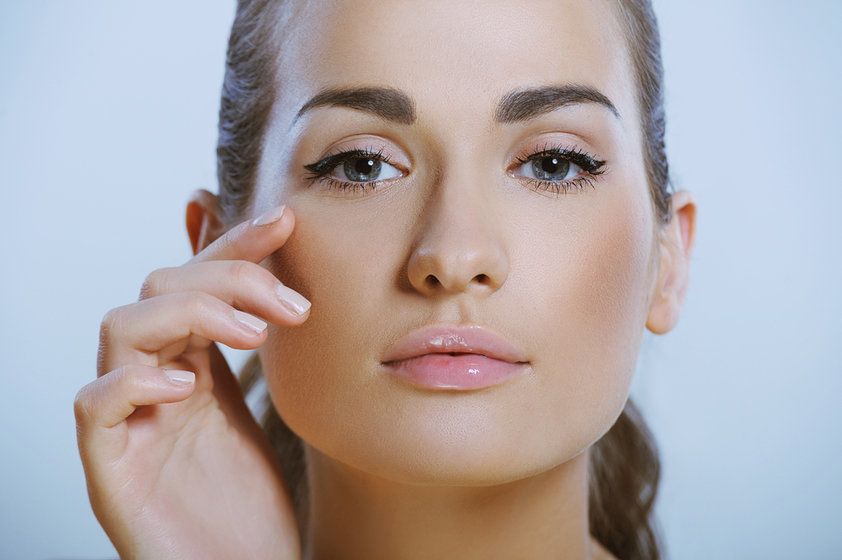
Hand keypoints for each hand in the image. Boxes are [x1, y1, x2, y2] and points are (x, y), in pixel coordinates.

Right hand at [74, 203, 308, 559]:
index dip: (234, 243)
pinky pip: (94, 405)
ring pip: (121, 326)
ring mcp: (128, 421)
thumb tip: (290, 286)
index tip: (285, 220)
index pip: (200, 280)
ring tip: (253, 336)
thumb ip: (262, 348)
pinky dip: (135, 380)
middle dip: (229, 279)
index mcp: (194, 362)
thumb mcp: (267, 408)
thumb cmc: (250, 502)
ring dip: (190, 313)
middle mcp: (155, 380)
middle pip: (161, 287)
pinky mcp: (110, 468)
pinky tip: (186, 386)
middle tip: (293, 307)